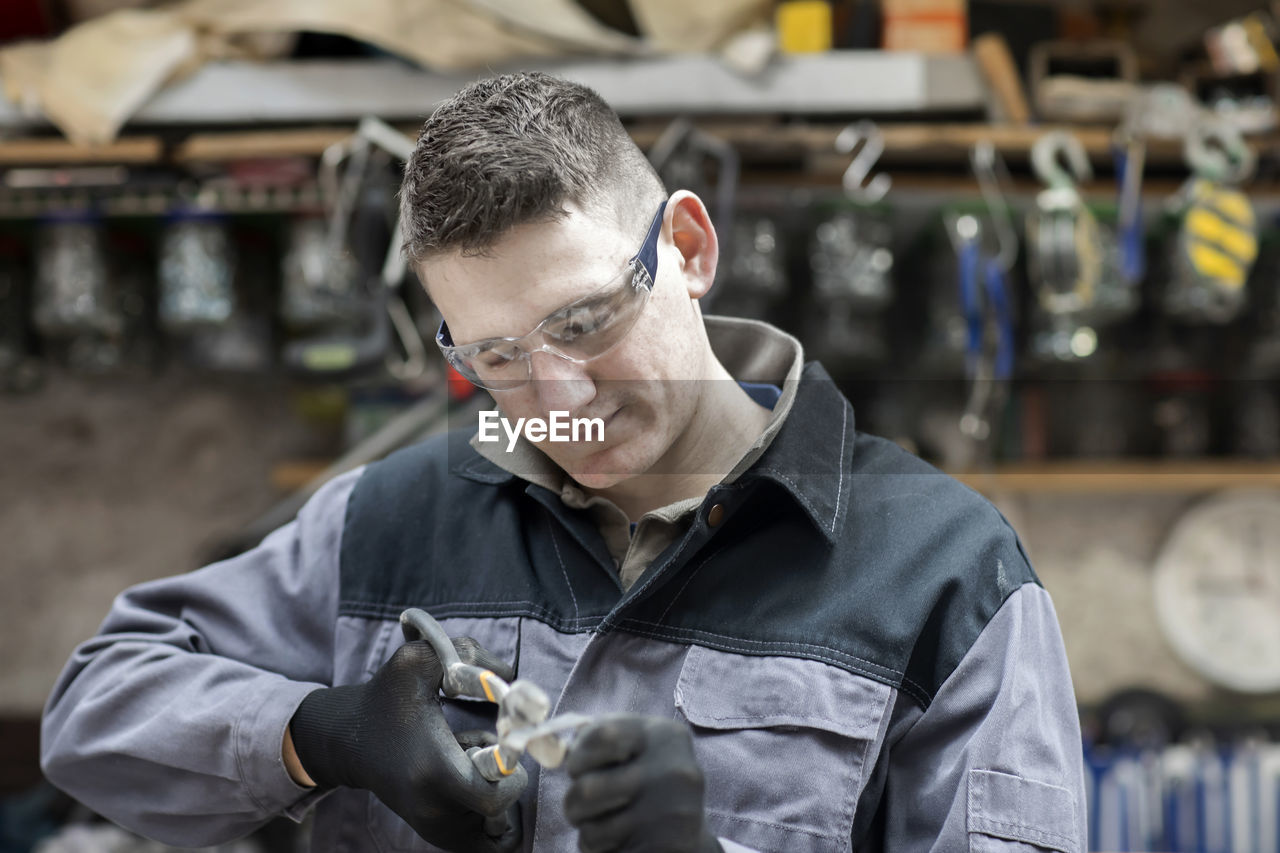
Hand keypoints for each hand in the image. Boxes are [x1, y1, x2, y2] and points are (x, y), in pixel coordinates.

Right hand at [289, 637, 526, 852]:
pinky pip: (480, 838)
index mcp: (433, 770)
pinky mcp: (431, 832)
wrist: (346, 737)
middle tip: (481, 750)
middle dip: (504, 781)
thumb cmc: (386, 696)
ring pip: (492, 826)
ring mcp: (430, 826)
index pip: (497, 797)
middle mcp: (432, 808)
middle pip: (499, 812)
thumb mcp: (419, 660)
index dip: (511, 773)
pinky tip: (464, 780)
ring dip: (492, 791)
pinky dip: (484, 812)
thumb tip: (511, 676)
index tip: (497, 741)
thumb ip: (469, 654)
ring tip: (464, 762)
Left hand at [564, 714, 722, 852]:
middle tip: (581, 805)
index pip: (602, 735)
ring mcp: (674, 814)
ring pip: (593, 831)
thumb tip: (552, 747)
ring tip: (606, 824)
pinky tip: (620, 843)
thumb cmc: (649, 778)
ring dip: (588, 831)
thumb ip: (597, 739)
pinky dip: (603, 852)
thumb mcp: (636, 746)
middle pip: (588, 788)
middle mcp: (675, 771)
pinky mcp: (668, 848)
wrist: (689, 829)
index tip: (578, 767)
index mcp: (665, 736)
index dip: (578, 755)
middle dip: (573, 802)